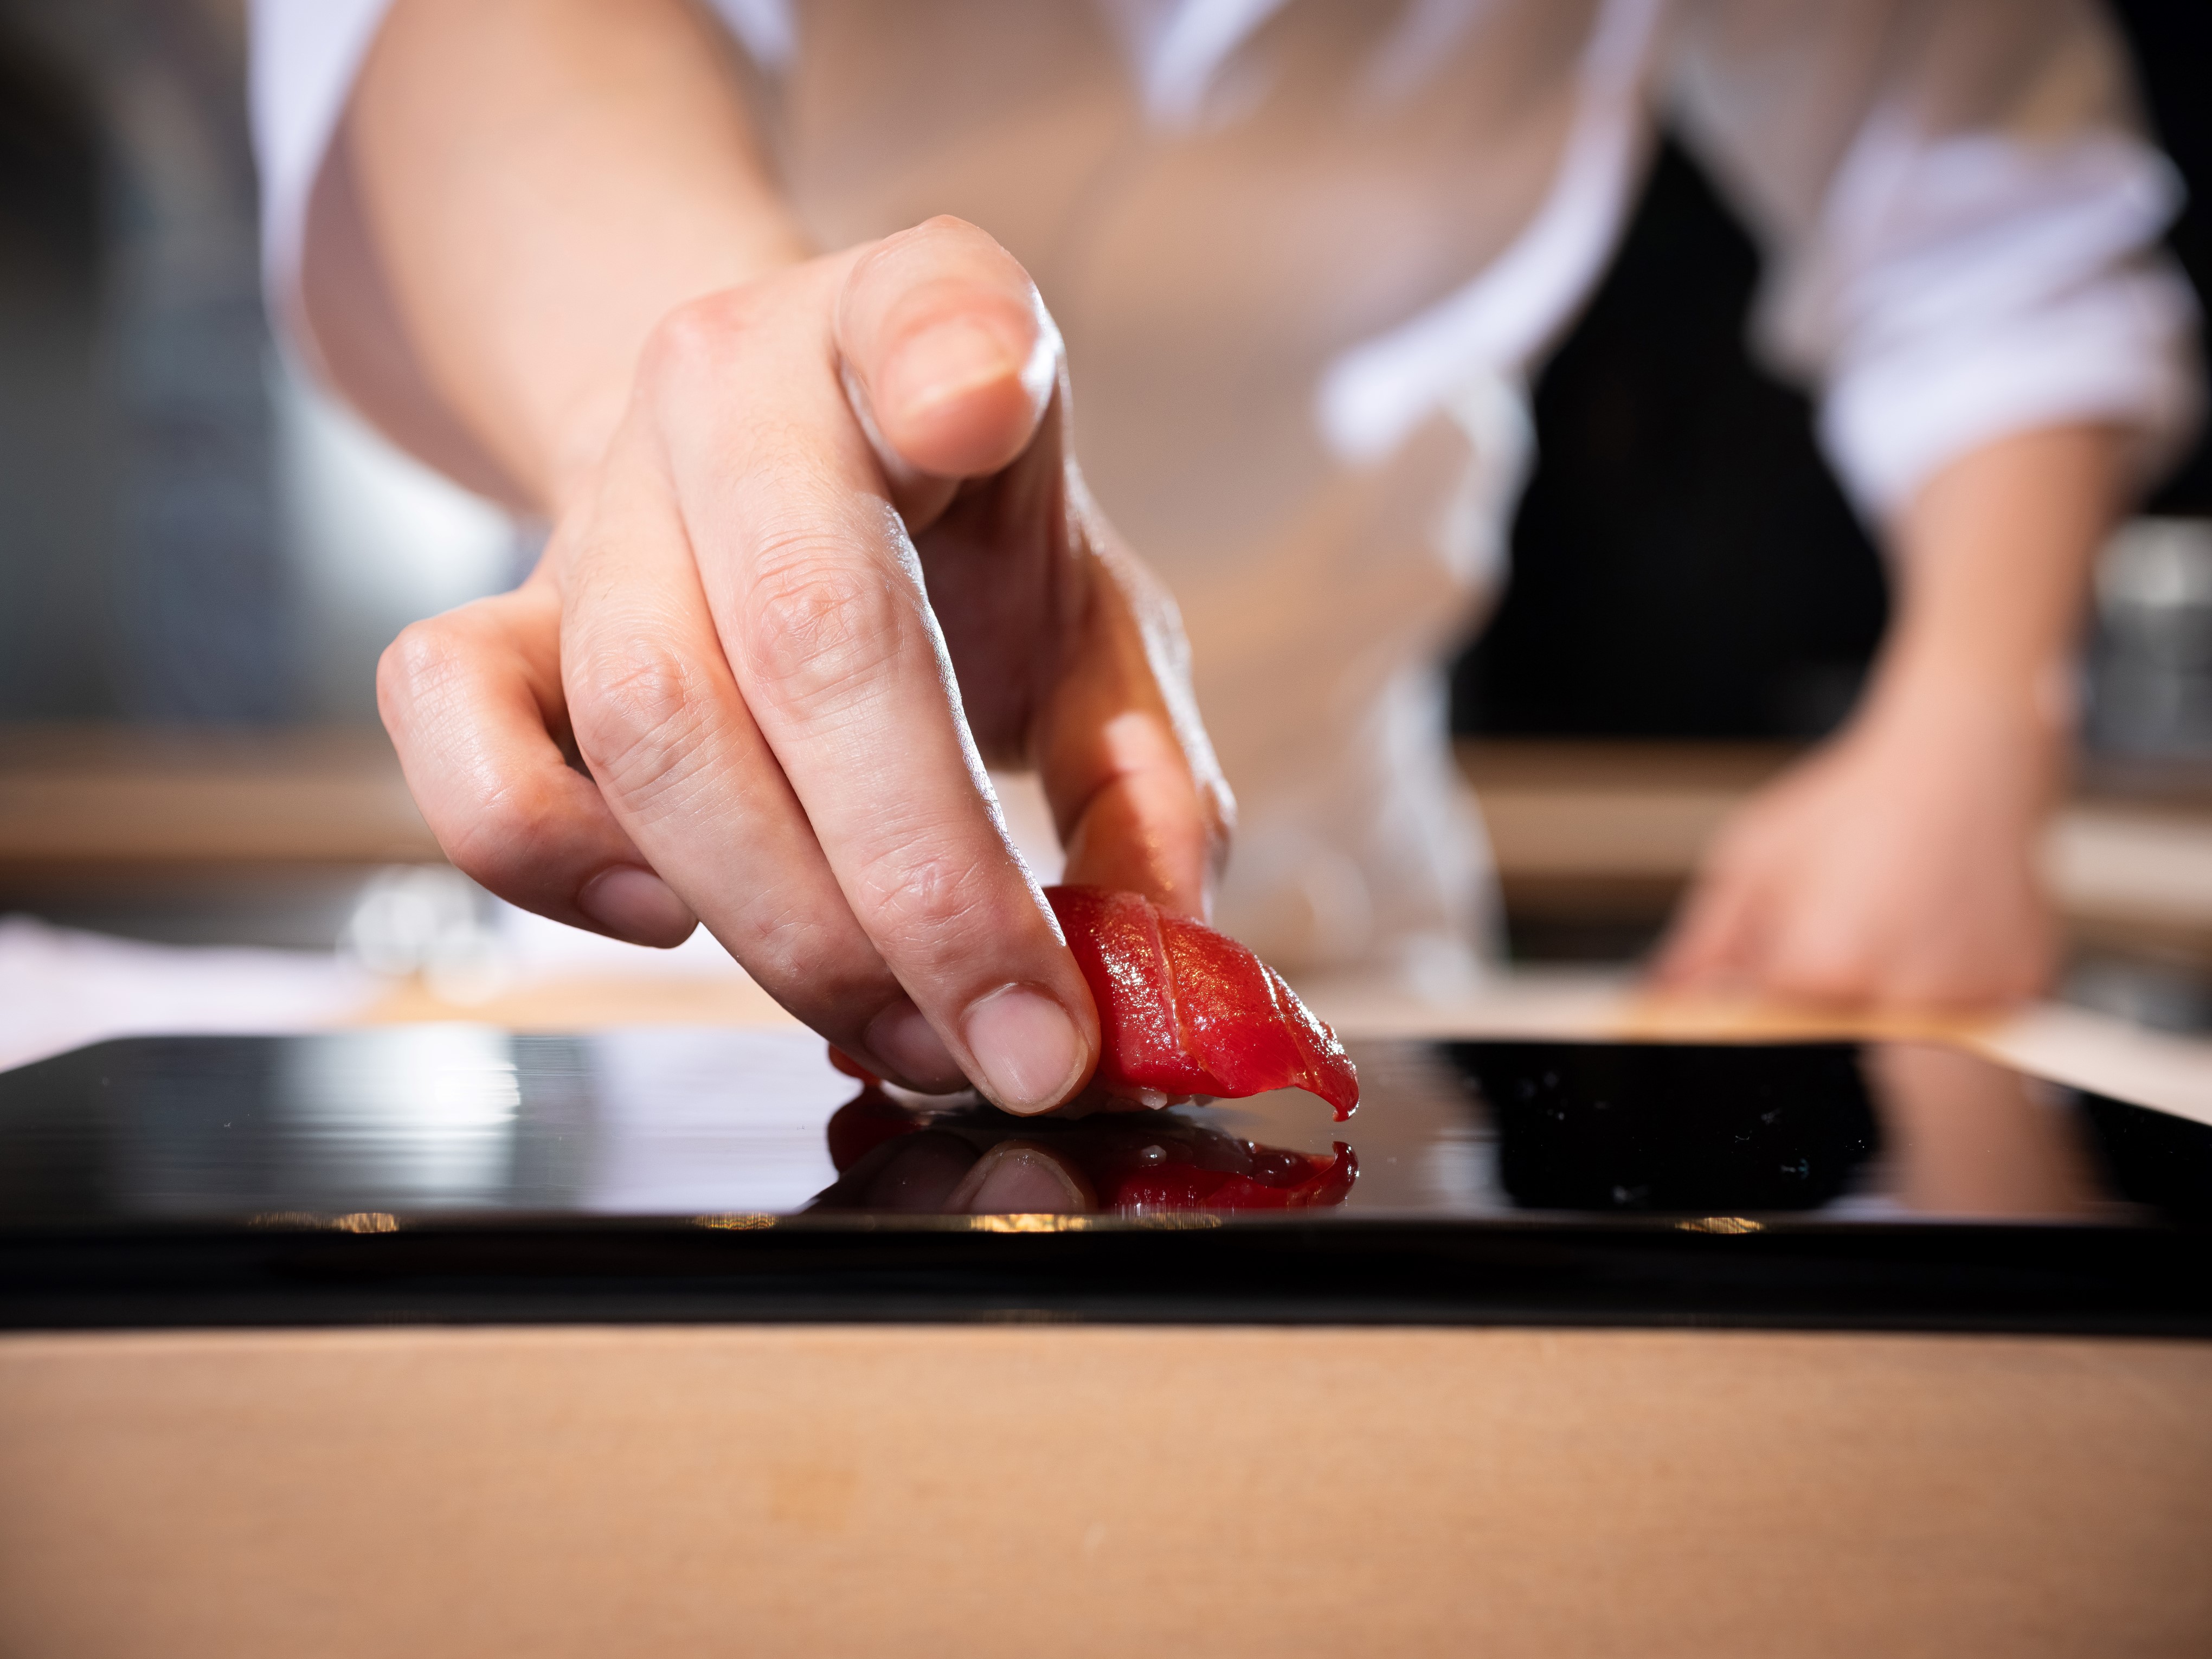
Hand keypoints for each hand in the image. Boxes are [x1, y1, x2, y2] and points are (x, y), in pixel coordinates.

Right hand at [377, 218, 1229, 1110]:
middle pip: (802, 629)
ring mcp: (596, 504)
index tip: (985, 398)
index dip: (950, 351)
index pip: (926, 303)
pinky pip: (457, 742)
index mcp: (910, 327)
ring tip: (909, 1029)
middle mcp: (732, 386)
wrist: (754, 494)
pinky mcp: (490, 618)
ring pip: (651, 724)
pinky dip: (568, 867)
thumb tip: (1156, 938)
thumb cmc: (941, 555)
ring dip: (789, 928)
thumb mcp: (1088, 620)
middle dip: (922, 884)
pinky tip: (678, 922)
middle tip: (1017, 1038)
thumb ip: (1139, 765)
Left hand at [1652, 681, 2061, 1009]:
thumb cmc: (1855, 800)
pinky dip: (1948, 986)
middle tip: (1836, 934)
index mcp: (1825, 967)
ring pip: (1907, 1036)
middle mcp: (1903, 994)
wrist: (1965, 753)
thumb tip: (1663, 999)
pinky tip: (1935, 926)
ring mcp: (1972, 995)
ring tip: (1889, 921)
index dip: (1754, 1012)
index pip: (1769, 1037)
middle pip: (1838, 1040)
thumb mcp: (1755, 859)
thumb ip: (1704, 943)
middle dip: (1821, 1003)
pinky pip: (1973, 1016)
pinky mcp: (2024, 986)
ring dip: (1886, 997)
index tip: (1756, 985)